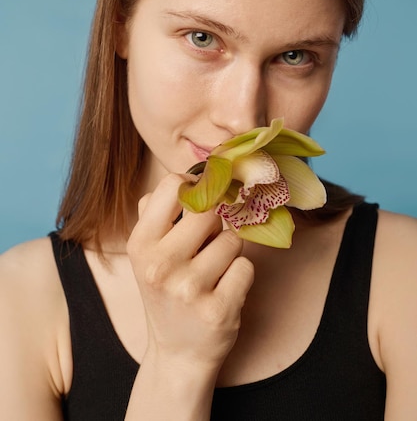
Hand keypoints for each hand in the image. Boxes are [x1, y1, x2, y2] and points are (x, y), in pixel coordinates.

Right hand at [127, 173, 254, 375]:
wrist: (177, 355)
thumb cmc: (166, 292)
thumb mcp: (147, 253)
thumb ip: (157, 212)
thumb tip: (190, 176)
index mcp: (140, 244)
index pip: (173, 185)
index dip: (194, 188)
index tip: (201, 201)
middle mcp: (161, 265)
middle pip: (210, 212)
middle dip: (216, 226)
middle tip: (207, 246)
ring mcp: (189, 289)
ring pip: (233, 240)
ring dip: (229, 253)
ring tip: (213, 273)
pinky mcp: (218, 310)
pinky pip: (246, 267)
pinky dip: (240, 276)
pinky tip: (224, 291)